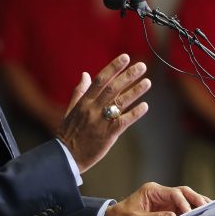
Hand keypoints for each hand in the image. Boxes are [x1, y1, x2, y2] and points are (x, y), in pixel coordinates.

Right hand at [57, 54, 150, 172]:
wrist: (66, 157)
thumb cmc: (68, 134)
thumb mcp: (71, 110)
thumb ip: (79, 92)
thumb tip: (84, 74)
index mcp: (84, 102)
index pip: (100, 80)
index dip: (113, 67)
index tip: (125, 57)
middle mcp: (93, 109)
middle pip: (113, 88)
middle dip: (128, 75)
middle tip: (142, 66)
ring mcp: (101, 121)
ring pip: (120, 102)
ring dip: (135, 91)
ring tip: (147, 82)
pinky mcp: (108, 134)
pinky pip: (124, 121)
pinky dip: (135, 113)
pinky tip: (145, 106)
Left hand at [104, 182, 210, 215]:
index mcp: (151, 191)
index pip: (173, 193)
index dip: (183, 203)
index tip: (189, 213)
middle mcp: (159, 193)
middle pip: (182, 192)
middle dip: (195, 199)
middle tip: (207, 207)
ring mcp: (163, 200)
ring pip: (184, 198)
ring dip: (196, 202)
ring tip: (210, 208)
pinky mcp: (164, 209)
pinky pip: (181, 207)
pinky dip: (191, 209)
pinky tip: (200, 213)